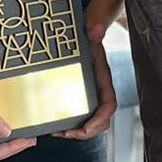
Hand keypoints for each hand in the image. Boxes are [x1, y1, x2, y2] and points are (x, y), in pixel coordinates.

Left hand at [59, 21, 115, 138]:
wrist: (86, 38)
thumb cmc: (89, 39)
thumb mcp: (91, 36)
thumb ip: (94, 33)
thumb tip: (96, 27)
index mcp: (104, 82)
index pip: (108, 106)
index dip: (99, 120)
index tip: (86, 128)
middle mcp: (98, 93)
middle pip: (100, 122)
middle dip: (85, 132)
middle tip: (66, 134)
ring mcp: (89, 98)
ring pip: (89, 123)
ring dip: (76, 132)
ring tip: (57, 132)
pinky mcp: (78, 99)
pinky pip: (78, 118)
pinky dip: (69, 126)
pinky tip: (53, 126)